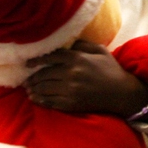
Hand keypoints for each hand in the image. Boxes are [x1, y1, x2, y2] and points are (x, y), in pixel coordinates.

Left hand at [25, 40, 147, 117]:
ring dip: (34, 88)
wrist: (121, 93)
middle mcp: (71, 73)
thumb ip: (82, 44)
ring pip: (44, 88)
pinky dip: (40, 100)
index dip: (36, 60)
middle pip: (44, 74)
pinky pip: (50, 102)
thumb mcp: (100, 50)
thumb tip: (68, 44)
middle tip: (26, 79)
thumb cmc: (111, 69)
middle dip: (33, 77)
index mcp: (77, 58)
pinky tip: (35, 98)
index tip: (28, 63)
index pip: (50, 57)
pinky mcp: (71, 103)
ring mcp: (70, 90)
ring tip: (29, 88)